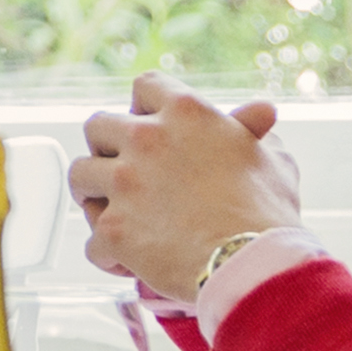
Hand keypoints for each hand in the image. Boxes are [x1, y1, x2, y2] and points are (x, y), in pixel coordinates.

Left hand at [65, 72, 298, 301]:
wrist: (253, 264)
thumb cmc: (267, 214)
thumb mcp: (271, 158)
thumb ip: (254, 131)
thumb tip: (260, 113)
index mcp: (186, 113)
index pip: (145, 86)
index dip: (143, 107)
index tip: (149, 126)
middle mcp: (146, 139)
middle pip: (97, 126)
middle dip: (105, 147)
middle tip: (121, 170)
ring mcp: (124, 183)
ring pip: (80, 176)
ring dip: (93, 195)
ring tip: (113, 213)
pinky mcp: (113, 229)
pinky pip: (92, 240)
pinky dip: (108, 254)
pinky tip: (127, 263)